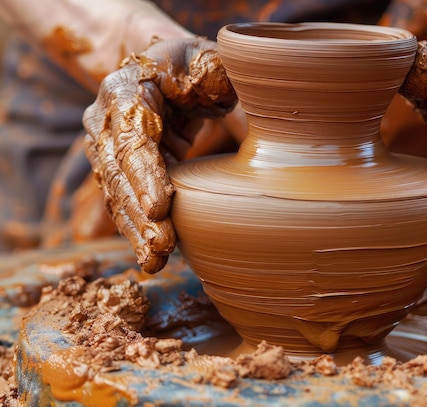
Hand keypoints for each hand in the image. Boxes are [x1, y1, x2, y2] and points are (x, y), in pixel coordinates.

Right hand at [83, 37, 236, 272]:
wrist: (159, 69)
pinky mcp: (122, 171)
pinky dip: (137, 230)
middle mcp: (107, 121)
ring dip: (136, 230)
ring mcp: (109, 148)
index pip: (131, 134)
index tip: (160, 206)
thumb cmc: (188, 66)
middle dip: (139, 213)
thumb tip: (257, 121)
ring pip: (117, 194)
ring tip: (154, 262)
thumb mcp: (207, 63)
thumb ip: (223, 83)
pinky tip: (150, 257)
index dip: (144, 172)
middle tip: (162, 246)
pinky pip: (125, 203)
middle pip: (119, 172)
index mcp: (126, 89)